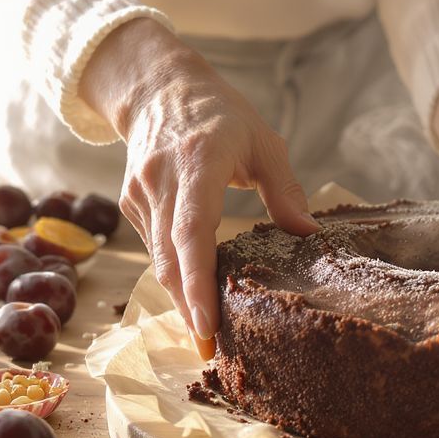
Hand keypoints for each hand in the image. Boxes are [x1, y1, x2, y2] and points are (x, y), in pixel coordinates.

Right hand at [80, 19, 317, 357]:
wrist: (156, 87)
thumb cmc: (220, 112)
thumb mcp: (264, 140)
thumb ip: (284, 188)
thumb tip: (308, 233)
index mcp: (197, 161)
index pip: (192, 232)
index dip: (197, 283)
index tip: (207, 324)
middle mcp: (161, 181)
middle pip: (170, 259)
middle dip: (189, 308)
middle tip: (213, 351)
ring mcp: (139, 194)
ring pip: (159, 261)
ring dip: (181, 299)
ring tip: (209, 336)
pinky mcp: (131, 204)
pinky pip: (155, 249)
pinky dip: (175, 275)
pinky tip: (196, 297)